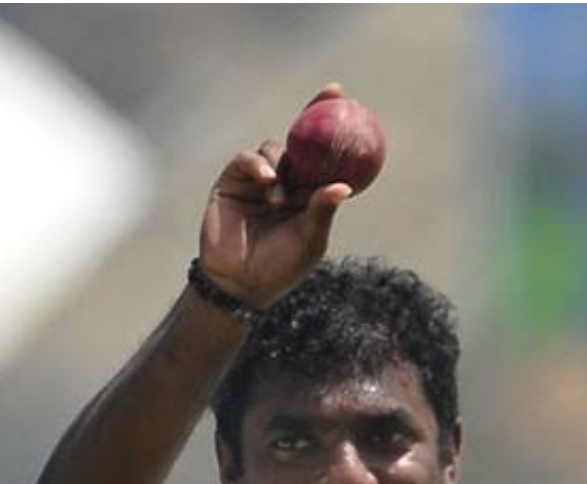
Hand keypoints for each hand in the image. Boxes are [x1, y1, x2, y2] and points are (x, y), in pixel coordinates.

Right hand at [198, 84, 351, 308]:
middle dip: (316, 113)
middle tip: (331, 96)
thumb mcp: (309, 241)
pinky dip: (257, 164)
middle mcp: (286, 180)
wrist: (240, 283)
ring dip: (281, 166)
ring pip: (274, 148)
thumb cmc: (281, 268)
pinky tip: (266, 180)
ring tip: (279, 200)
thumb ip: (321, 212)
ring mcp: (258, 179)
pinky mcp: (232, 181)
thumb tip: (344, 186)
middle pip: (302, 138)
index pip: (325, 155)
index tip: (353, 104)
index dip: (338, 129)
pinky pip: (247, 159)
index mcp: (309, 193)